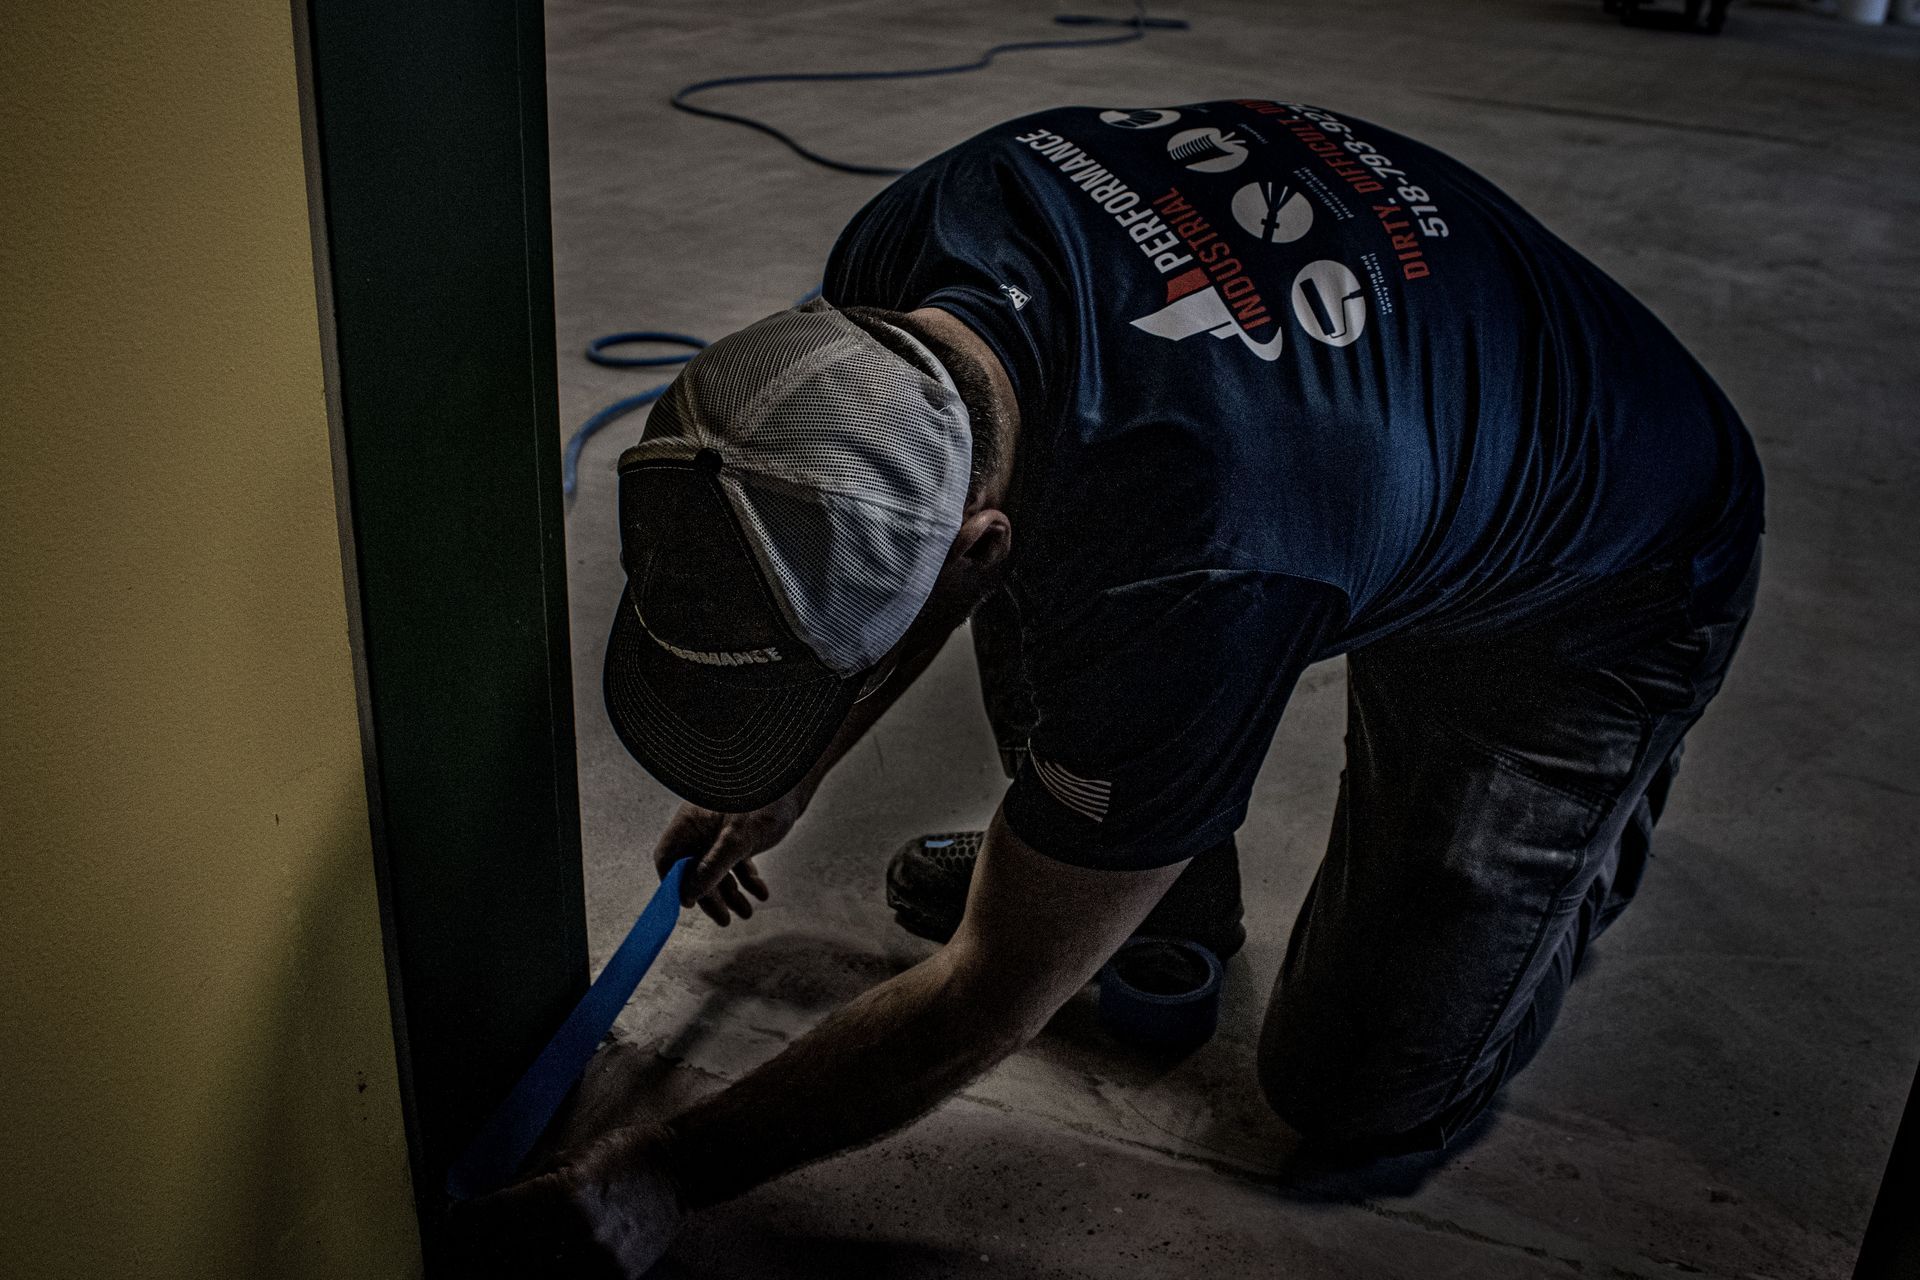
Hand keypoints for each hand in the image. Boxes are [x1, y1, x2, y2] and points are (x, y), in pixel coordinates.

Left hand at [455, 1123, 682, 1278]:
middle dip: (478, 1253)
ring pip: (533, 1278)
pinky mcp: (616, 1279)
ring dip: (509, 1270)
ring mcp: (597, 1260)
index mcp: (561, 1191)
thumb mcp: (569, 1157)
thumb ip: (528, 1187)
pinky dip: (549, 1274)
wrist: (681, 1170)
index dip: (464, 1220)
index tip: (454, 1221)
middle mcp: (576, 1229)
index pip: (493, 1214)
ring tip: (498, 1263)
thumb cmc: (624, 1156)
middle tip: (465, 1252)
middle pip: (503, 1256)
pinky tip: (542, 1265)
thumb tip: (486, 1209)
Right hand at [653, 792, 802, 925]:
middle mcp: (700, 829)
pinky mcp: (738, 837)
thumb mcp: (737, 840)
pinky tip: (761, 893)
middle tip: (724, 920)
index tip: (688, 904)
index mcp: (690, 822)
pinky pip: (736, 864)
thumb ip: (712, 868)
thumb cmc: (763, 802)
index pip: (668, 858)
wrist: (795, 783)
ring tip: (747, 913)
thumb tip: (689, 895)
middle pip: (694, 870)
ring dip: (732, 894)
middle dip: (710, 896)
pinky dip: (748, 879)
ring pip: (717, 870)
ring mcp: (719, 833)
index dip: (674, 884)